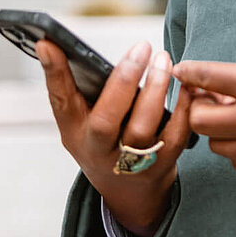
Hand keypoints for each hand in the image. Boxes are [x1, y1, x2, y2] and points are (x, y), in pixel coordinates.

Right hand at [37, 39, 193, 236]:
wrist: (129, 194)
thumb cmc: (106, 143)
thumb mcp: (83, 123)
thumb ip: (79, 91)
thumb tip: (64, 44)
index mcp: (75, 133)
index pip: (60, 101)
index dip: (54, 73)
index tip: (48, 42)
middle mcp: (98, 150)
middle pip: (106, 119)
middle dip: (124, 80)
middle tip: (142, 47)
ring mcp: (129, 164)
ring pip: (141, 128)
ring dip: (156, 90)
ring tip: (164, 60)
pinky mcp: (160, 167)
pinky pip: (175, 136)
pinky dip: (184, 108)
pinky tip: (187, 86)